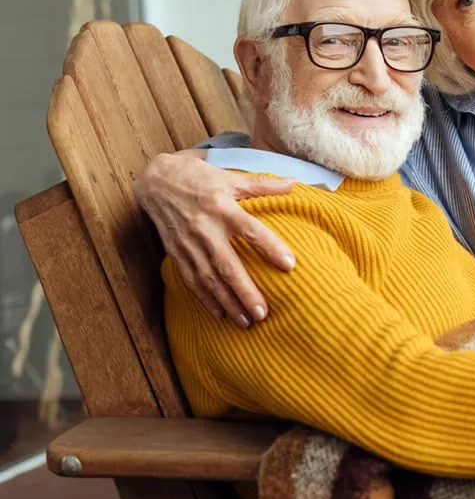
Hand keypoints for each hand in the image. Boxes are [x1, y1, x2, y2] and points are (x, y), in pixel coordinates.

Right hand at [132, 150, 296, 326]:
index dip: (270, 247)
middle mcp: (205, 229)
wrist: (156, 180)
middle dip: (245, 291)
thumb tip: (295, 182)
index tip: (290, 265)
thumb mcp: (231, 177)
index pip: (252, 230)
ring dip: (227, 302)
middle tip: (263, 313)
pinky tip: (220, 314)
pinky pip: (191, 280)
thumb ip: (263, 184)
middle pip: (227, 265)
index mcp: (223, 208)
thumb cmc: (199, 178)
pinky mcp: (176, 252)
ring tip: (246, 321)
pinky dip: (205, 298)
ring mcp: (188, 243)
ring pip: (209, 279)